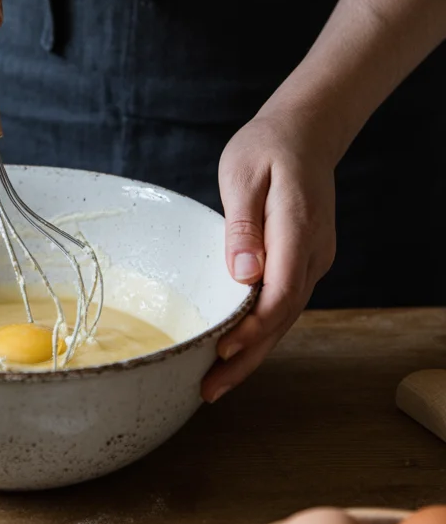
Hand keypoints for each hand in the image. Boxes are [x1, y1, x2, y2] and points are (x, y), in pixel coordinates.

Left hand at [201, 111, 337, 402]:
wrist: (306, 133)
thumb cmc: (267, 148)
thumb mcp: (243, 175)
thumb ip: (243, 225)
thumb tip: (242, 274)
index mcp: (298, 230)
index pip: (280, 294)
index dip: (252, 329)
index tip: (222, 350)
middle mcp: (313, 253)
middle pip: (283, 318)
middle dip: (247, 360)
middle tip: (209, 391)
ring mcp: (313, 260)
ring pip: (284, 317)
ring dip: (253, 353)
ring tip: (215, 383)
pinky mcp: (304, 262)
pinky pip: (283, 304)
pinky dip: (260, 332)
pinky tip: (236, 351)